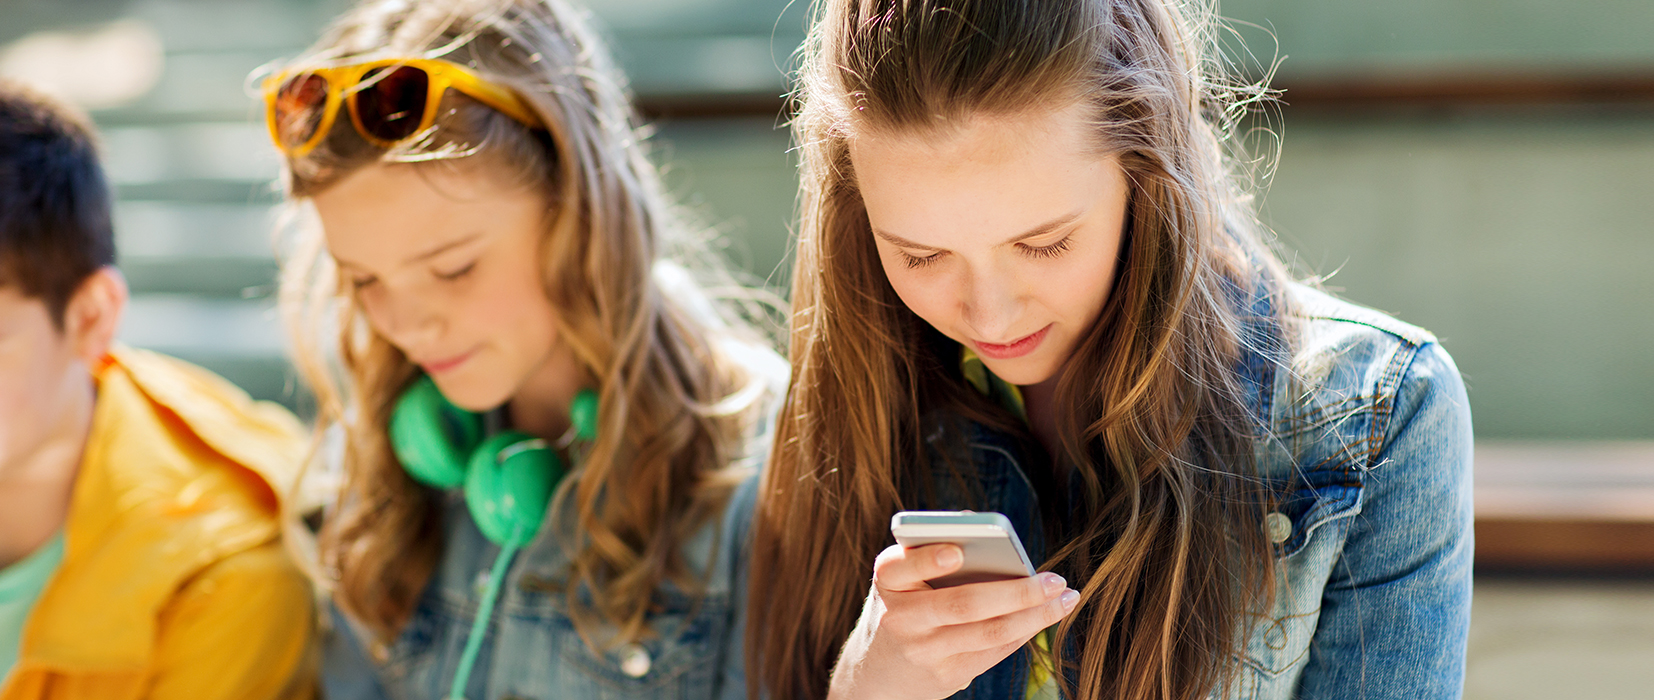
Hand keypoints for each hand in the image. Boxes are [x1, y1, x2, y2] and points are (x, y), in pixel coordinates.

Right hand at [827, 543, 1079, 699]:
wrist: (879, 673)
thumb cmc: (904, 604)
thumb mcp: (903, 578)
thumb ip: (934, 552)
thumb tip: (985, 527)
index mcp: (888, 582)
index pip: (902, 567)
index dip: (928, 560)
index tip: (958, 552)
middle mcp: (902, 618)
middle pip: (964, 605)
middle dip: (1017, 592)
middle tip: (1055, 579)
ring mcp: (925, 651)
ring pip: (989, 632)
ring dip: (1035, 615)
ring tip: (1066, 598)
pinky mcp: (947, 675)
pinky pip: (995, 651)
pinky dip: (1025, 631)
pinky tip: (1047, 616)